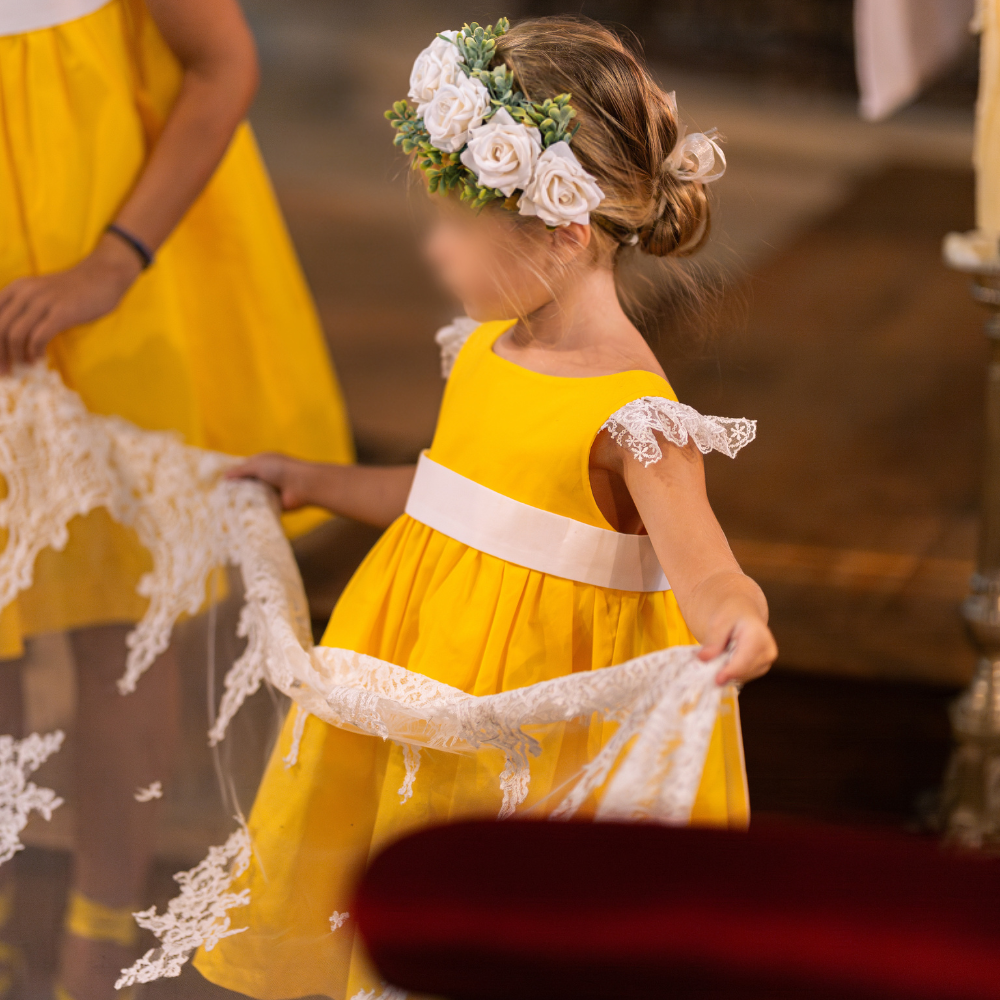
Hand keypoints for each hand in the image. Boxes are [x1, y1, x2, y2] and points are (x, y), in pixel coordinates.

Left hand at [0, 234, 143, 373]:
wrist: (102, 276)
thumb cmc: (72, 290)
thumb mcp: (38, 292)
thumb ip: (22, 307)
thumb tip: (8, 336)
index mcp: (16, 288)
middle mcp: (24, 293)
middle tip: (4, 371)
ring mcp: (43, 302)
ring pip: (15, 334)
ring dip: (15, 355)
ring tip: (24, 365)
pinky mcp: (62, 313)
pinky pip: (39, 337)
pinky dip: (35, 351)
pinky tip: (39, 357)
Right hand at [226, 453, 317, 510]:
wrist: (303, 486)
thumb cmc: (281, 469)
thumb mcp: (257, 465)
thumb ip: (240, 470)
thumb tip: (224, 476)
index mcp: (263, 462)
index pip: (244, 468)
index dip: (233, 475)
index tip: (218, 483)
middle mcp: (266, 476)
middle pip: (247, 483)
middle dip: (236, 489)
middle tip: (218, 498)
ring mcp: (270, 491)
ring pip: (252, 496)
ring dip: (244, 500)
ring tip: (224, 508)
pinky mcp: (274, 505)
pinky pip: (260, 507)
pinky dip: (253, 509)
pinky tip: (238, 514)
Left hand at [697, 601, 776, 685]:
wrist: (743, 614)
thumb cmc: (731, 616)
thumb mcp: (718, 622)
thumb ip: (712, 641)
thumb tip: (703, 658)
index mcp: (758, 635)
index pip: (745, 659)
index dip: (731, 671)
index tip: (717, 680)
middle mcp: (768, 650)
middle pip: (744, 670)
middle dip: (725, 671)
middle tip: (708, 667)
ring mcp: (767, 661)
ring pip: (743, 676)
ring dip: (728, 671)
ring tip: (720, 656)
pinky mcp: (762, 668)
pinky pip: (744, 676)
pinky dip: (732, 672)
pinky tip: (726, 660)